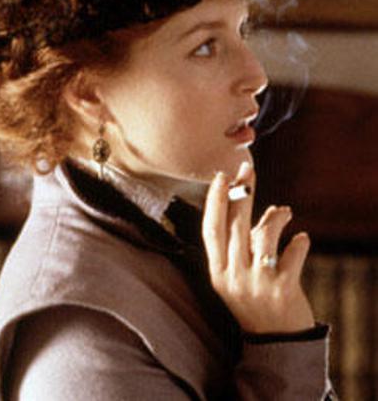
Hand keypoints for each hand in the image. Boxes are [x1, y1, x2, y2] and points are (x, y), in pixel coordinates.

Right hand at [202, 162, 314, 333]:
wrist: (275, 343)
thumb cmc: (254, 300)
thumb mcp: (238, 275)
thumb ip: (245, 243)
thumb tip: (267, 209)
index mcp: (217, 272)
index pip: (210, 229)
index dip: (215, 201)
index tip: (221, 176)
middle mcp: (233, 276)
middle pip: (235, 226)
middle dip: (241, 193)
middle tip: (247, 170)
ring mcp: (257, 284)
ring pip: (264, 236)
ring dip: (277, 217)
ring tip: (285, 213)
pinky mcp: (283, 290)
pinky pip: (292, 254)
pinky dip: (299, 241)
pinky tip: (302, 239)